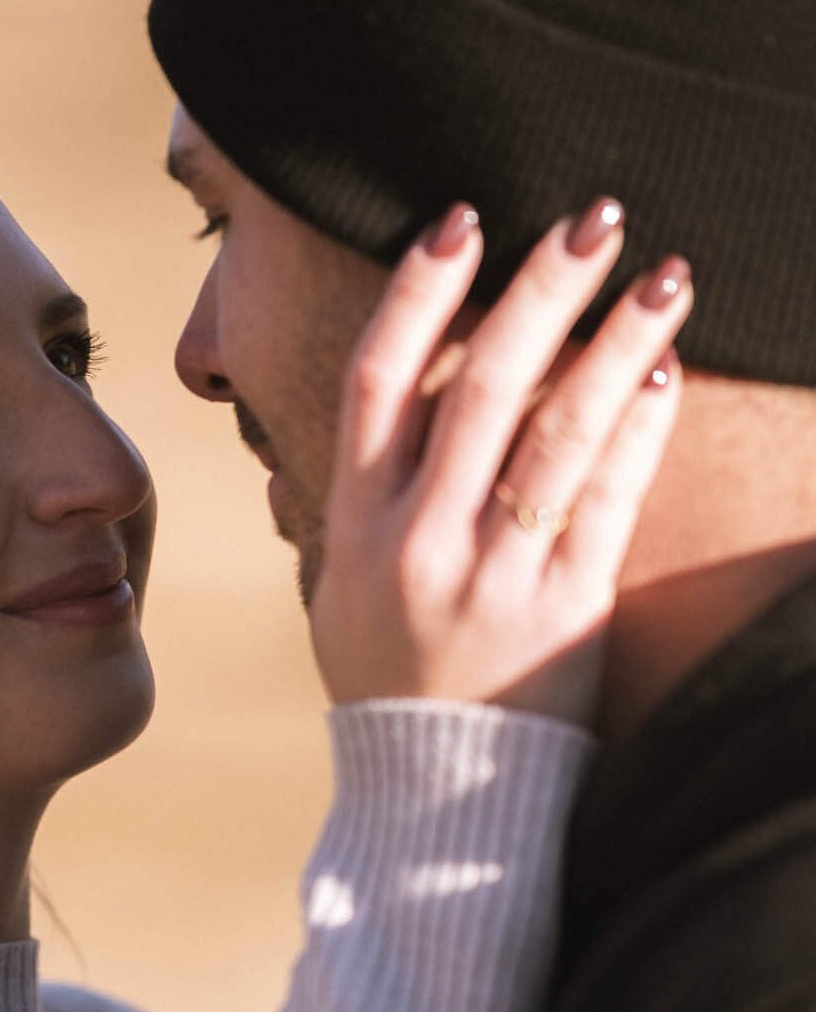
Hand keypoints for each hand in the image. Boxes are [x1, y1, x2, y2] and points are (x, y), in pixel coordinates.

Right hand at [309, 200, 686, 722]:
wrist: (436, 797)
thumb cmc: (391, 673)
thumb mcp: (346, 582)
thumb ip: (377, 489)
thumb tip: (425, 373)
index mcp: (355, 526)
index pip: (378, 379)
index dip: (420, 291)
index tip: (464, 219)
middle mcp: (418, 543)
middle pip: (480, 385)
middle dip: (541, 288)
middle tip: (595, 215)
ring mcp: (494, 577)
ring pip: (558, 432)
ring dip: (614, 340)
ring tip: (664, 275)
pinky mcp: (566, 611)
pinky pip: (610, 501)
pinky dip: (639, 429)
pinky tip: (664, 371)